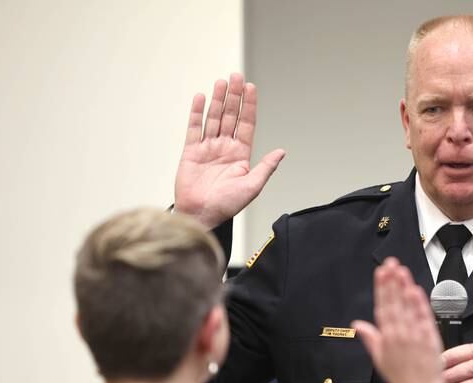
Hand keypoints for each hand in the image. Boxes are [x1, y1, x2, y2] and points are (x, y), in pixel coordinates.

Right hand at [174, 73, 284, 227]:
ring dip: (218, 100)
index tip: (251, 88)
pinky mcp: (191, 152)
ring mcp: (208, 149)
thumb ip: (266, 167)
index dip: (249, 106)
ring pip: (214, 118)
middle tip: (236, 77)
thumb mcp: (252, 187)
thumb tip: (281, 152)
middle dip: (234, 96)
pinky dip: (197, 112)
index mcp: (240, 155)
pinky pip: (194, 128)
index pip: (246, 124)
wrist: (201, 215)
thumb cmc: (226, 206)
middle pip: (230, 117)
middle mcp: (225, 148)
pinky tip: (202, 98)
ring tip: (222, 82)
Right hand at [352, 258, 443, 382]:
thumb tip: (357, 325)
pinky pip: (423, 318)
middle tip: (390, 263)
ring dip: (404, 287)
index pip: (382, 307)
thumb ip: (370, 338)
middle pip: (394, 303)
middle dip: (391, 282)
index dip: (381, 289)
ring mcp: (415, 336)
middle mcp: (399, 334)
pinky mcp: (429, 339)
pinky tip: (416, 290)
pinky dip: (419, 304)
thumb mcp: (379, 358)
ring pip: (407, 307)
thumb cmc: (401, 378)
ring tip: (401, 271)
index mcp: (386, 338)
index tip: (380, 273)